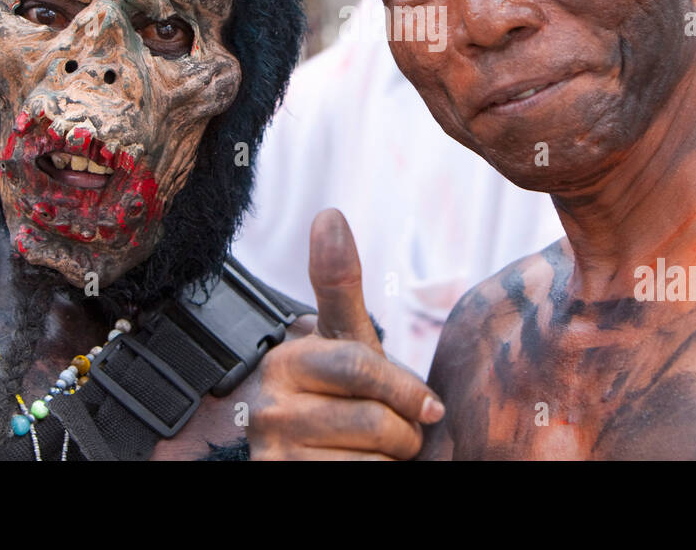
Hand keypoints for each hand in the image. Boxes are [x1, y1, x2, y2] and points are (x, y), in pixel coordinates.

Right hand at [248, 209, 444, 459]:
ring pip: (370, 457)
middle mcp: (267, 407)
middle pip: (373, 417)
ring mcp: (271, 452)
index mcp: (284, 362)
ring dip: (393, 460)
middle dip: (405, 430)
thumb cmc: (347, 399)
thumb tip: (328, 213)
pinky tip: (361, 469)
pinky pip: (358, 481)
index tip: (429, 407)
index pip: (362, 367)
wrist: (323, 463)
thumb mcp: (349, 341)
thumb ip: (340, 283)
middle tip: (403, 434)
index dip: (407, 391)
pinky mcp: (281, 481)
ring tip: (381, 455)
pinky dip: (376, 479)